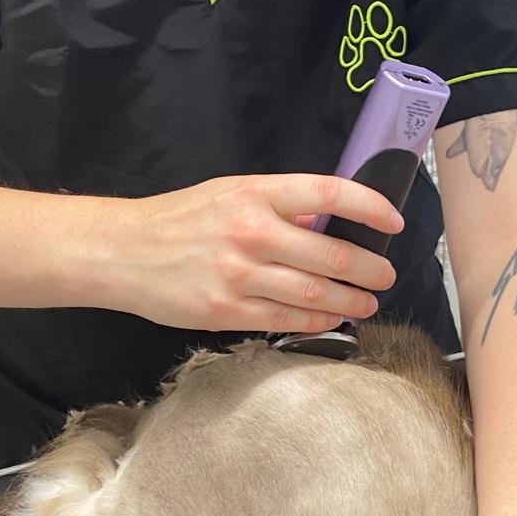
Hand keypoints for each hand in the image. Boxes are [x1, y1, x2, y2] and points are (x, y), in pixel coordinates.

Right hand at [76, 173, 401, 332]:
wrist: (122, 252)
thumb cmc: (180, 220)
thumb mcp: (230, 193)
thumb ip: (279, 206)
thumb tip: (328, 222)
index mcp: (255, 193)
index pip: (328, 193)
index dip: (370, 206)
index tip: (394, 222)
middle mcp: (251, 232)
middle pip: (330, 253)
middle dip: (369, 268)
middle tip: (386, 275)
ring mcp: (239, 275)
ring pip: (314, 294)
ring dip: (351, 301)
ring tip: (368, 302)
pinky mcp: (226, 311)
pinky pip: (286, 320)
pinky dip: (318, 322)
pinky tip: (334, 319)